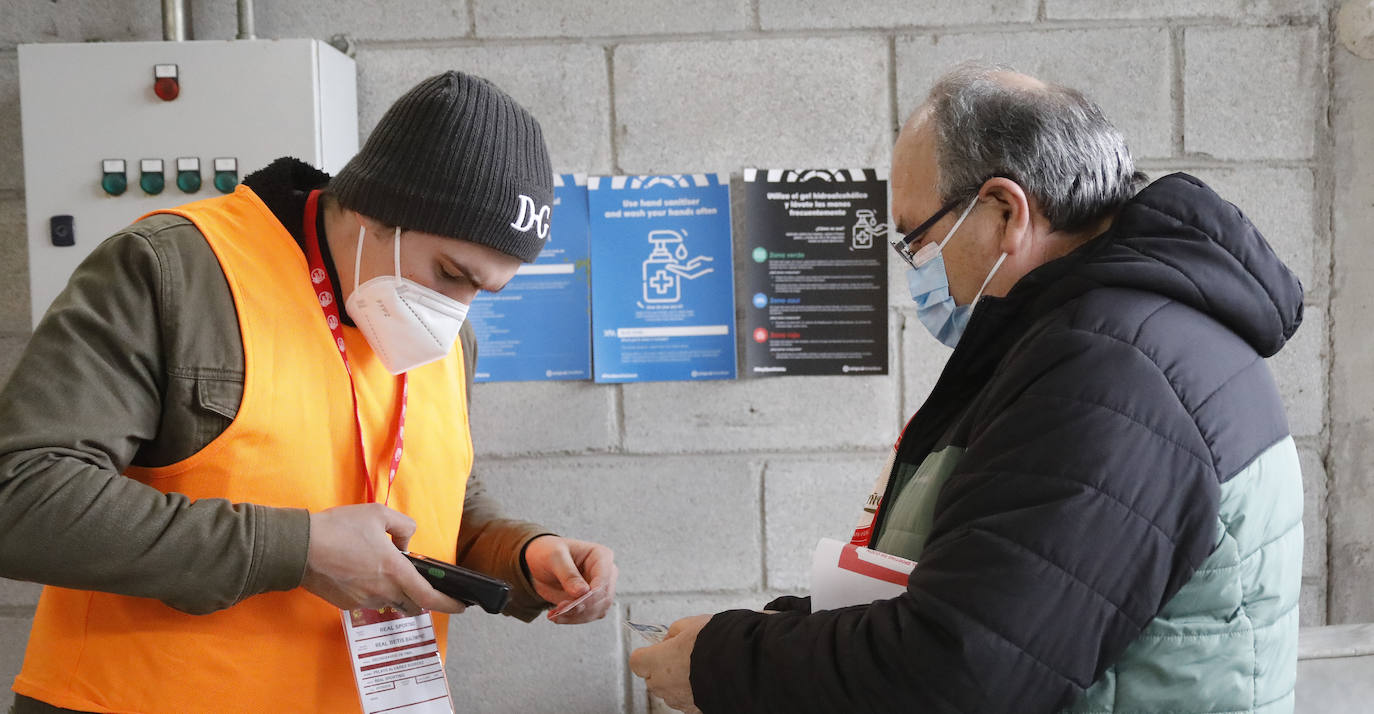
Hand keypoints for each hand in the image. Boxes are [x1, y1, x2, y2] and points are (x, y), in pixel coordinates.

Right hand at [301, 503, 465, 615]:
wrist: (299, 548)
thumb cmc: (339, 528)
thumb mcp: (378, 514)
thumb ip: (403, 526)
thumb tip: (405, 543)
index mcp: (394, 571)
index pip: (429, 596)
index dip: (449, 603)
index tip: (462, 605)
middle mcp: (382, 591)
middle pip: (412, 604)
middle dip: (421, 597)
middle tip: (419, 583)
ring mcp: (364, 600)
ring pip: (390, 602)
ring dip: (395, 592)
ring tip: (383, 570)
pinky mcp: (346, 604)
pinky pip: (369, 600)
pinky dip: (373, 590)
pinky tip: (361, 572)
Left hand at [523, 535, 617, 622]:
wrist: (540, 563)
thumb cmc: (548, 552)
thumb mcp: (555, 557)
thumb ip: (568, 574)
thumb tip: (583, 592)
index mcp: (601, 556)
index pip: (603, 580)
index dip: (591, 596)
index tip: (573, 604)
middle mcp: (605, 573)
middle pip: (603, 598)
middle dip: (581, 608)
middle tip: (559, 610)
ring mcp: (599, 589)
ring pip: (597, 611)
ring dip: (576, 616)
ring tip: (554, 614)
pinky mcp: (591, 602)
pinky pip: (588, 616)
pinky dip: (572, 619)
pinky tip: (556, 616)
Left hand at [629, 614, 711, 713]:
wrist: (741, 666)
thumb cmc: (716, 643)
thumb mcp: (691, 624)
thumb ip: (675, 631)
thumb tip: (671, 637)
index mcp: (656, 661)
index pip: (637, 661)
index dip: (648, 653)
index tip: (658, 647)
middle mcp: (663, 685)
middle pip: (652, 678)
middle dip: (663, 667)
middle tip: (681, 654)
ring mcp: (679, 700)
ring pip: (670, 691)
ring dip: (678, 681)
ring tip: (699, 667)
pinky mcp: (694, 709)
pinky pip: (687, 699)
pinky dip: (693, 691)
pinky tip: (707, 679)